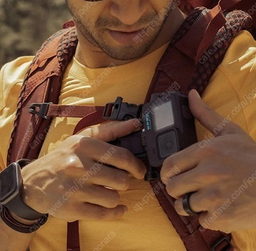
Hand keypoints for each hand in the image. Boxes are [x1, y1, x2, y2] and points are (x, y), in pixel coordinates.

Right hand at [21, 119, 145, 221]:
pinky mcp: (71, 209)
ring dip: (116, 195)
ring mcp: (74, 189)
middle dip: (125, 181)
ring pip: (114, 197)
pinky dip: (115, 212)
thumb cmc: (64, 157)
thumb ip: (111, 130)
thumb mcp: (83, 138)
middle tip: (121, 179)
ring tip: (109, 190)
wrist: (33, 181)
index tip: (139, 170)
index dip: (136, 165)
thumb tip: (135, 124)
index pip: (122, 157)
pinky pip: (103, 214)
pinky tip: (117, 207)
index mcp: (84, 145)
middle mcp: (79, 166)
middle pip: (121, 180)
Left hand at [161, 89, 255, 232]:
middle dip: (177, 189)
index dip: (166, 173)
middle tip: (188, 188)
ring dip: (191, 204)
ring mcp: (215, 196)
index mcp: (206, 151)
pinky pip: (201, 220)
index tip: (171, 176)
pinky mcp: (223, 216)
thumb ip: (206, 114)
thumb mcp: (230, 131)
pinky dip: (207, 216)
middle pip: (172, 188)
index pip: (169, 165)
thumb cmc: (254, 157)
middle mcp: (208, 173)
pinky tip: (219, 206)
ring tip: (204, 197)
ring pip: (183, 206)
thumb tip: (191, 95)